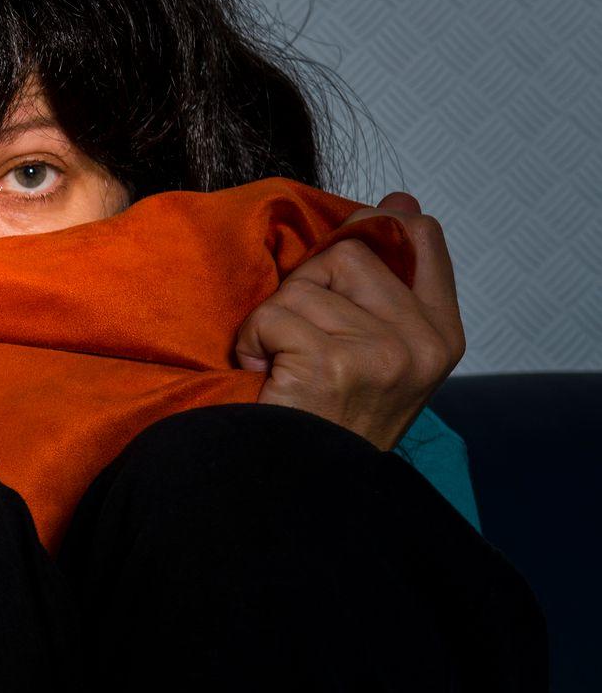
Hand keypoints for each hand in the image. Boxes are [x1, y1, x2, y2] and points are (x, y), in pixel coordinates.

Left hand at [232, 191, 464, 449]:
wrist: (301, 489)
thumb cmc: (328, 422)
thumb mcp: (378, 355)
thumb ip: (386, 286)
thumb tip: (399, 203)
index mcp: (441, 335)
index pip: (423, 239)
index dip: (374, 227)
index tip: (343, 242)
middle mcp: (422, 344)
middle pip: (349, 254)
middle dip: (305, 288)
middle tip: (295, 342)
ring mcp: (384, 355)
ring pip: (304, 285)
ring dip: (272, 324)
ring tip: (280, 370)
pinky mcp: (335, 365)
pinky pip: (272, 317)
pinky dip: (251, 345)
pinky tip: (265, 380)